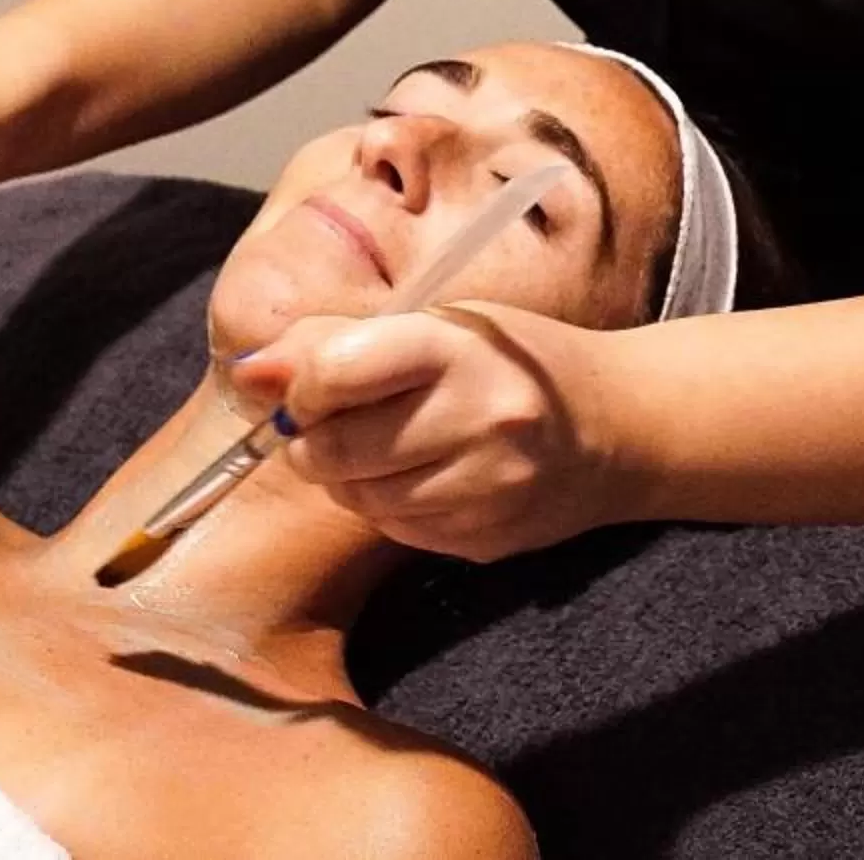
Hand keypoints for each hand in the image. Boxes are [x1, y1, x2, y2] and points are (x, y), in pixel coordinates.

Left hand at [228, 303, 644, 562]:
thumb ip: (333, 341)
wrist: (616, 428)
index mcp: (458, 347)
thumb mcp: (435, 324)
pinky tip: (424, 475)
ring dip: (350, 476)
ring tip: (392, 444)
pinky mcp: (484, 539)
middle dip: (314, 440)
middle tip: (339, 422)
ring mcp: (484, 488)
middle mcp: (477, 418)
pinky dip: (388, 504)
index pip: (334, 371)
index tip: (308, 386)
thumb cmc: (508, 362)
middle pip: (333, 449)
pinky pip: (394, 529)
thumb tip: (247, 374)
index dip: (301, 386)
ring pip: (356, 497)